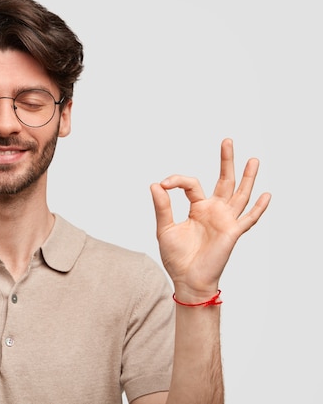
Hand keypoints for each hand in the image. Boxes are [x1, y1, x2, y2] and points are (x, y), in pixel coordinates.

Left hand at [149, 138, 270, 301]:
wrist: (187, 279)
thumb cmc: (177, 257)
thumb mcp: (165, 228)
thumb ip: (162, 207)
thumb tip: (155, 184)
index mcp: (197, 208)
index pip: (191, 184)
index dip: (177, 180)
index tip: (164, 184)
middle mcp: (213, 211)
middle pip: (224, 181)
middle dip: (226, 161)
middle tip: (227, 141)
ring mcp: (225, 220)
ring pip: (240, 194)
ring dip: (247, 178)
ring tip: (253, 159)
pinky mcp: (232, 233)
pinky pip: (248, 219)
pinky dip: (258, 208)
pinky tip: (266, 194)